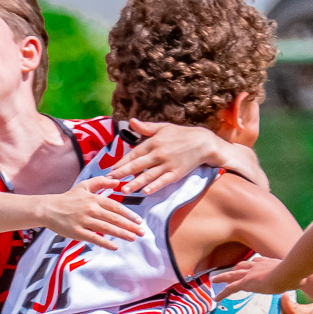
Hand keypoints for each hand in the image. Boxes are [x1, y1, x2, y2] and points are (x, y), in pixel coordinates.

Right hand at [38, 178, 143, 249]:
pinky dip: (105, 242)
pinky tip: (115, 246)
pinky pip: (93, 238)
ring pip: (106, 228)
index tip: (139, 221)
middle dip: (130, 226)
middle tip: (142, 232)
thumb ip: (101, 182)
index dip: (129, 214)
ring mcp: (83, 221)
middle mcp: (90, 209)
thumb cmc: (67, 198)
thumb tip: (118, 182)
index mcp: (94, 199)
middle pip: (114, 218)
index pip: (115, 207)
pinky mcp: (76, 232)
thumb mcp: (84, 186)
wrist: (48, 208)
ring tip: (133, 238)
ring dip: (121, 234)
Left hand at [111, 120, 225, 194]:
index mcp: (153, 142)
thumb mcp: (163, 127)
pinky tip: (146, 192)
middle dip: (122, 173)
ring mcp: (167, 164)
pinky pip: (164, 181)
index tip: (110, 170)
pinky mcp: (176, 173)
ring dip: (135, 183)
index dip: (121, 163)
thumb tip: (131, 121)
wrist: (203, 142)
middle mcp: (158, 154)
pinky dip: (155, 186)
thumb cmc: (180, 134)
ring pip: (148, 175)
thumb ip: (146, 127)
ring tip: (123, 189)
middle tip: (109, 180)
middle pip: (137, 165)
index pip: (133, 154)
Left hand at [216, 252, 299, 297]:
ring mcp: (250, 274)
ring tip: (215, 281)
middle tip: (228, 271)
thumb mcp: (297, 274)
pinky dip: (222, 294)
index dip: (251, 265)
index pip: (256, 262)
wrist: (289, 271)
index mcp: (268, 262)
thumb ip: (297, 277)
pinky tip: (216, 299)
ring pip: (231, 275)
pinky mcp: (246, 283)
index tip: (250, 266)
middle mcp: (257, 265)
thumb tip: (303, 280)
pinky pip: (230, 289)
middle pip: (241, 266)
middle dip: (234, 269)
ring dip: (222, 277)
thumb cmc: (296, 273)